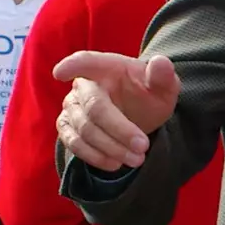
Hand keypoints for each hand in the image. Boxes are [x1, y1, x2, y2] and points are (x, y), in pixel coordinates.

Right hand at [52, 51, 180, 171]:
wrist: (140, 114)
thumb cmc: (148, 96)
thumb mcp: (163, 87)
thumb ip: (163, 76)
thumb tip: (161, 62)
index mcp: (106, 68)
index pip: (85, 62)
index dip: (72, 66)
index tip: (60, 73)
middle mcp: (84, 86)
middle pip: (94, 108)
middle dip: (120, 130)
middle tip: (143, 146)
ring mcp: (73, 107)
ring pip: (84, 130)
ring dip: (111, 148)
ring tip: (137, 159)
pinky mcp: (68, 128)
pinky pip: (74, 143)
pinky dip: (95, 156)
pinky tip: (115, 163)